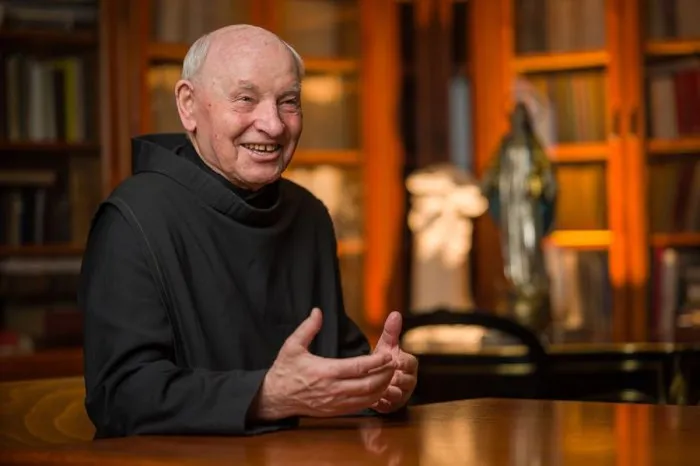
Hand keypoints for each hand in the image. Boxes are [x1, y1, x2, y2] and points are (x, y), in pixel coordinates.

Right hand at [254, 308, 395, 419]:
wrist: (275, 398)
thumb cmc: (285, 370)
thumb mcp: (292, 346)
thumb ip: (307, 328)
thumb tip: (317, 311)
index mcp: (326, 371)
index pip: (360, 367)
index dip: (377, 361)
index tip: (388, 354)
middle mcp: (334, 389)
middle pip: (369, 384)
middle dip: (386, 374)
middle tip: (394, 364)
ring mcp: (336, 402)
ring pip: (368, 398)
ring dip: (382, 387)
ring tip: (389, 375)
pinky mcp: (335, 411)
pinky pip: (360, 406)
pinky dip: (372, 398)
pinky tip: (377, 389)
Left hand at [370, 311, 417, 413]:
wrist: (377, 377)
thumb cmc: (384, 360)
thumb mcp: (387, 345)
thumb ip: (391, 332)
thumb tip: (395, 313)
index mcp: (409, 365)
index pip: (411, 363)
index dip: (404, 362)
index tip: (395, 360)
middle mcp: (408, 381)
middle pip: (407, 381)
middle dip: (397, 379)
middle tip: (388, 377)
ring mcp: (401, 394)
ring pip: (398, 395)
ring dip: (390, 392)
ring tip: (382, 389)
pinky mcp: (392, 406)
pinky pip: (388, 406)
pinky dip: (381, 403)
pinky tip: (373, 399)